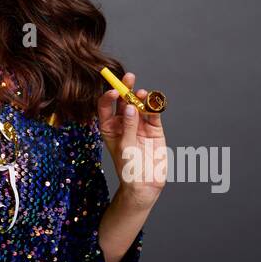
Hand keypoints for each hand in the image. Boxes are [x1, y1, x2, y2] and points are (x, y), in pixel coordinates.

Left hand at [96, 71, 166, 209]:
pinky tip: (153, 102)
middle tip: (129, 77)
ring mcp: (139, 124)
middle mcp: (124, 122)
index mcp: (109, 127)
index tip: (114, 91)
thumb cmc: (129, 168)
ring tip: (142, 93)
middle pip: (123, 100)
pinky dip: (154, 106)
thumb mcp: (125, 147)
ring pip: (139, 104)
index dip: (109, 96)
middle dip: (126, 88)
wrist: (145, 184)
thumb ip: (129, 126)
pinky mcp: (154, 128)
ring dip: (140, 96)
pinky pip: (154, 113)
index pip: (106, 106)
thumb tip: (131, 107)